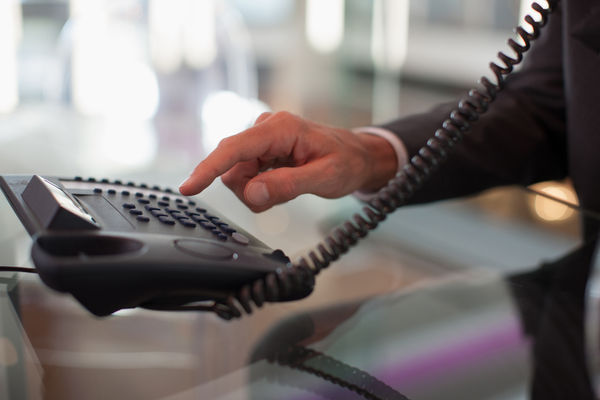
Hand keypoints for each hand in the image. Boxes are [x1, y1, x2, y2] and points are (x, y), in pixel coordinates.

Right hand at [179, 111, 396, 211]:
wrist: (358, 156)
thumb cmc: (346, 163)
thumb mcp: (324, 178)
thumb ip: (288, 186)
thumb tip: (253, 193)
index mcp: (280, 129)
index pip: (234, 149)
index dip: (208, 169)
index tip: (188, 188)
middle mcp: (266, 129)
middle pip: (234, 168)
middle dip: (252, 190)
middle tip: (286, 194)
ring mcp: (262, 139)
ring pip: (239, 176)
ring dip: (259, 191)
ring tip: (290, 187)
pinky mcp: (262, 149)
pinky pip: (248, 176)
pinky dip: (262, 188)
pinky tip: (285, 183)